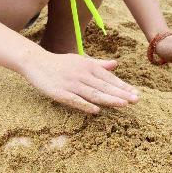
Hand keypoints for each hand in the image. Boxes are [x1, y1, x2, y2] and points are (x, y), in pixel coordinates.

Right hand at [20, 51, 139, 113]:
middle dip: (121, 94)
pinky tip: (96, 111)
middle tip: (136, 100)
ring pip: (93, 93)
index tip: (135, 93)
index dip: (123, 86)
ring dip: (109, 99)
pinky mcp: (60, 93)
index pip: (109, 78)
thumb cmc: (60, 63)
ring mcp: (71, 84)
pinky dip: (86, 105)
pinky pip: (75, 100)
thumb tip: (116, 64)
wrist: (35, 62)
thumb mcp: (81, 60)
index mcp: (88, 66)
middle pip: (104, 86)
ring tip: (123, 104)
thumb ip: (99, 64)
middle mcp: (82, 74)